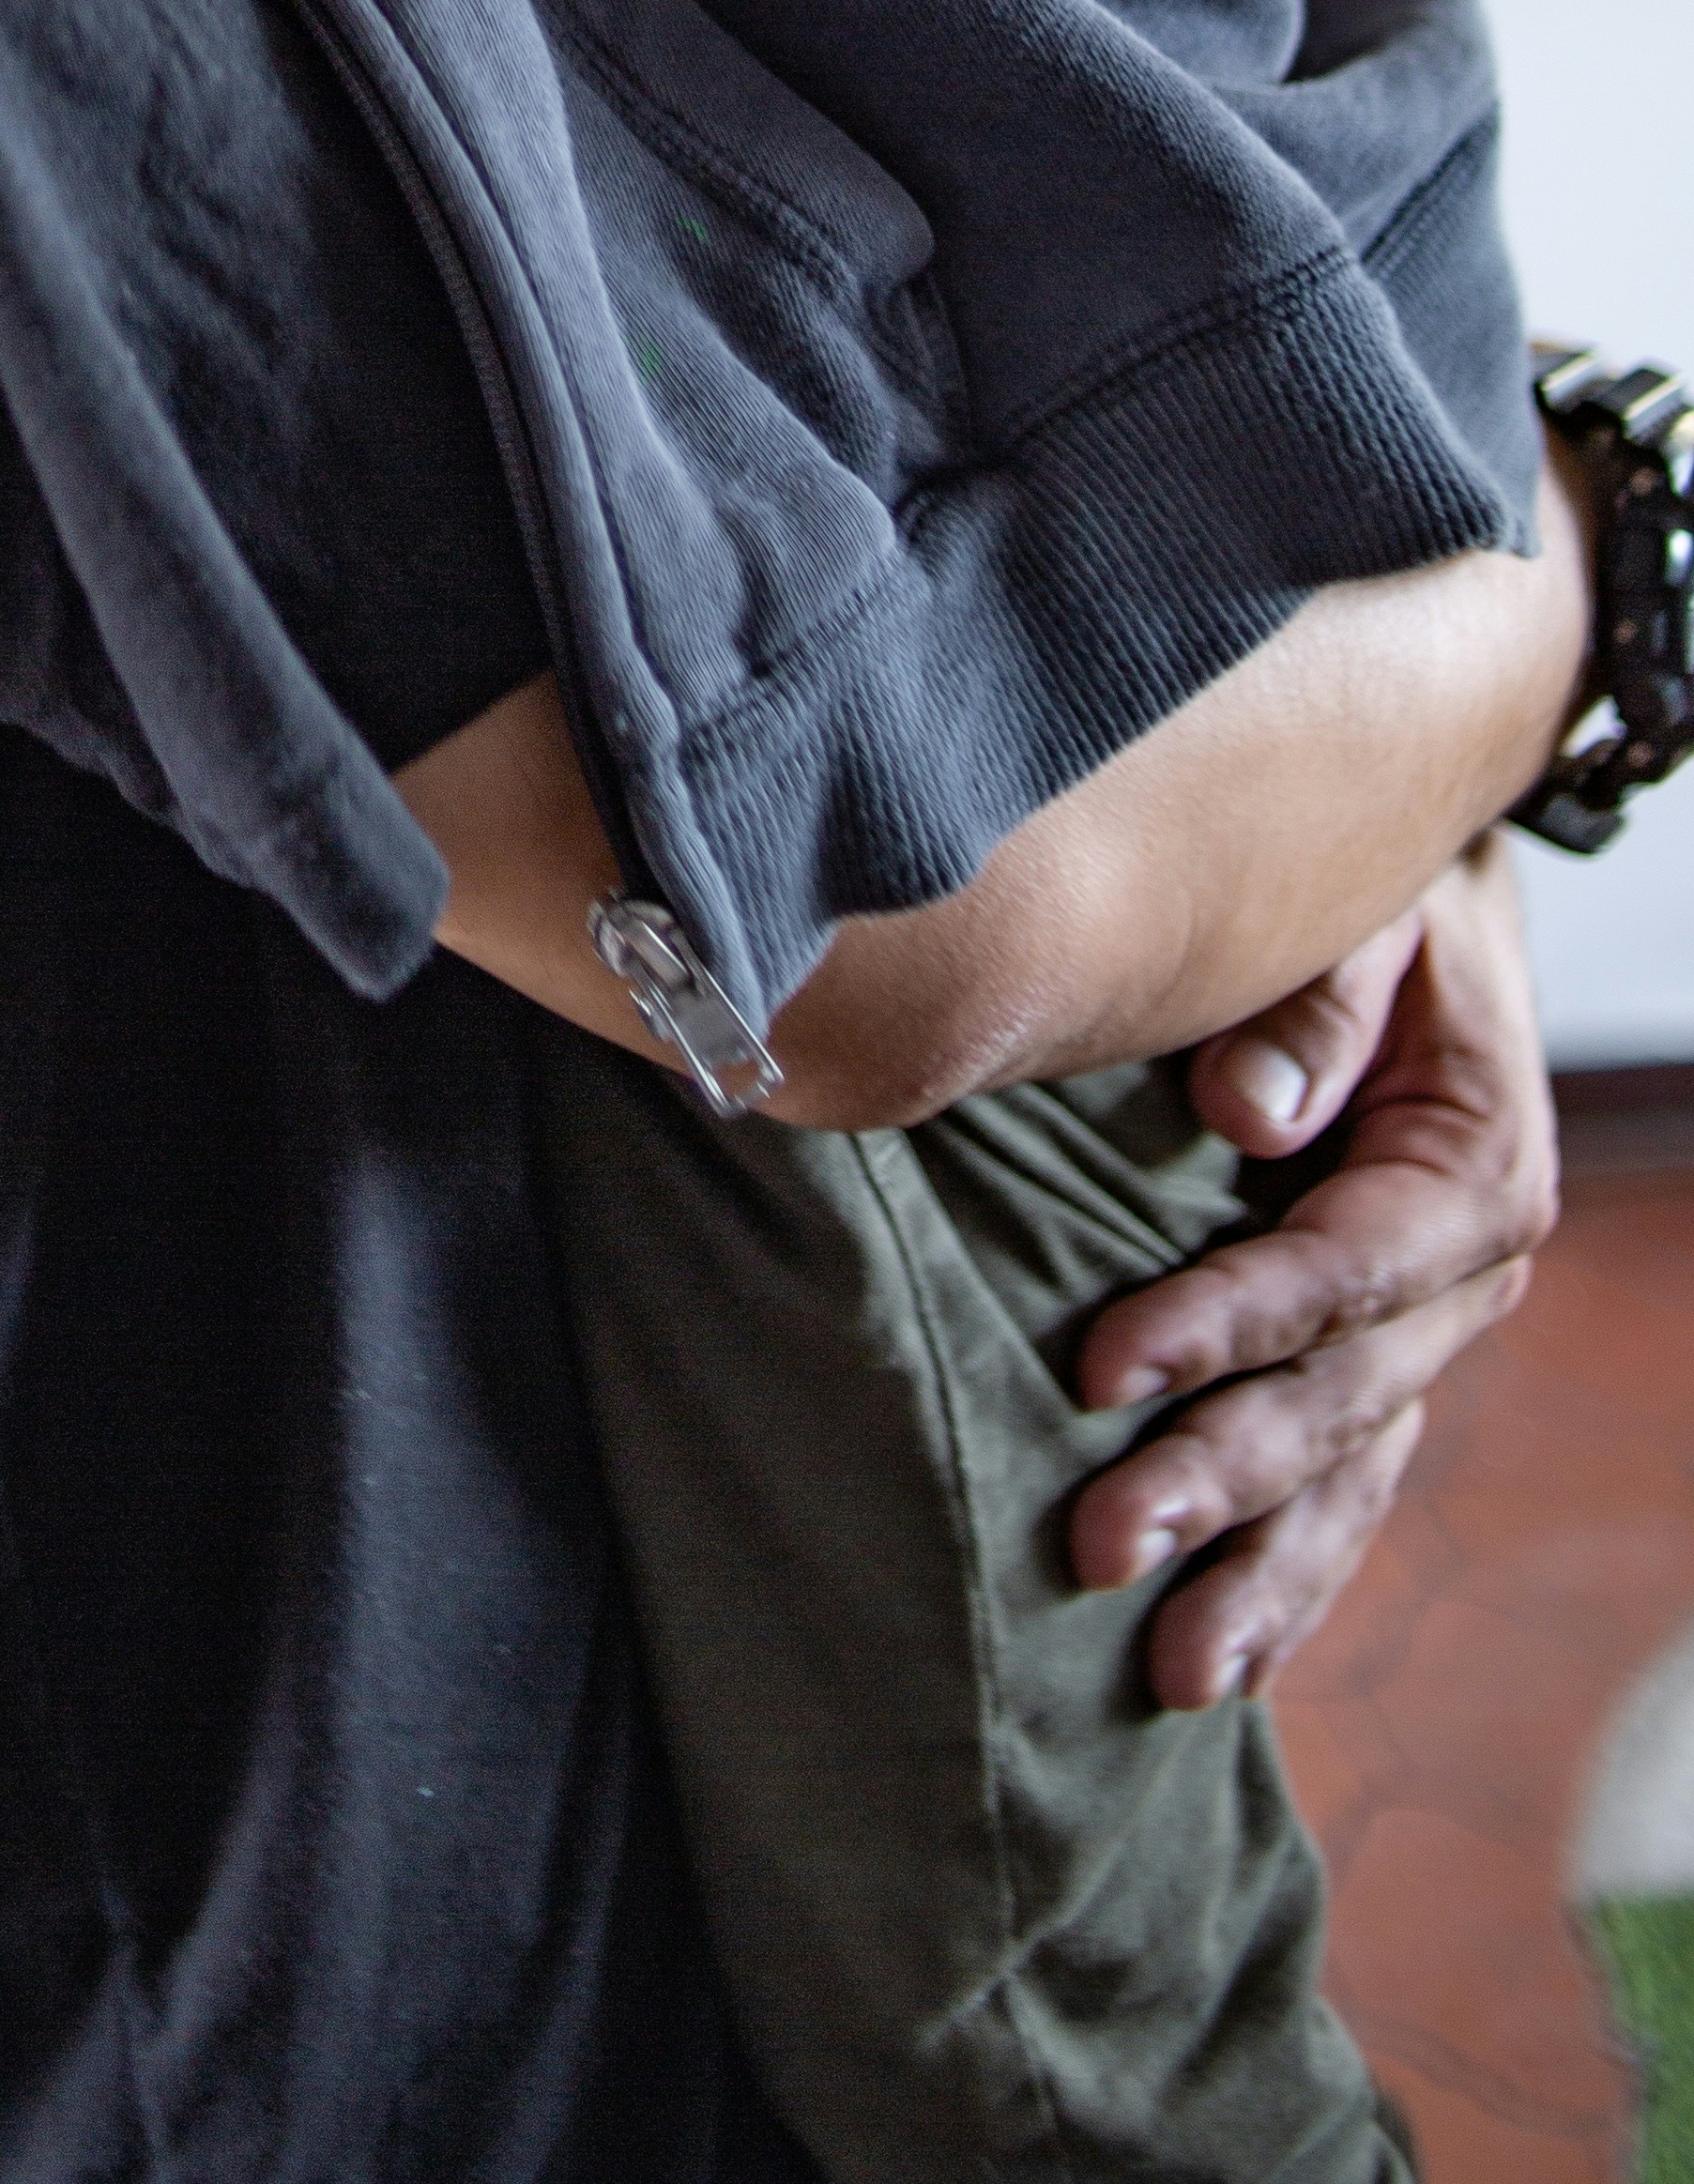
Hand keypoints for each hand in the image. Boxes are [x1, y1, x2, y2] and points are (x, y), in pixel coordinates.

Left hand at [1067, 832, 1554, 1708]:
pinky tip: (1225, 1657)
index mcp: (1468, 1171)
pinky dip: (1288, 1570)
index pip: (1339, 1274)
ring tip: (1166, 1673)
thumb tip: (1249, 1115)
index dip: (1224, 1326)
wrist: (1428, 907)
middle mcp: (1460, 1278)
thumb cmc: (1376, 895)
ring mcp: (1423, 1334)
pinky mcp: (1376, 1361)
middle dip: (1216, 1480)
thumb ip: (1313, 1002)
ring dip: (1257, 1573)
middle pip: (1335, 1402)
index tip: (1099, 1371)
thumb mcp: (1366, 908)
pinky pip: (1343, 1483)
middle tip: (1099, 1546)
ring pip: (1346, 1477)